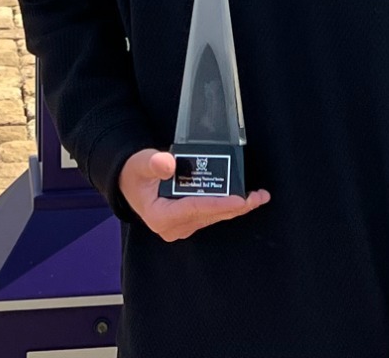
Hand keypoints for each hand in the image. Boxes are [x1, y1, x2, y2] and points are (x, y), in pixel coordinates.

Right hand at [119, 149, 268, 241]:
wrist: (130, 182)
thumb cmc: (135, 173)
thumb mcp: (141, 163)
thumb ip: (153, 163)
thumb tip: (169, 164)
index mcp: (160, 217)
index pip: (195, 209)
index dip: (219, 204)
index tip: (240, 200)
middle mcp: (173, 226)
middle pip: (209, 215)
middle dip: (236, 206)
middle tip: (258, 197)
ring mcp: (182, 226)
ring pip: (214, 216)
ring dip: (236, 207)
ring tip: (258, 197)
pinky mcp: (189, 221)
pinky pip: (211, 213)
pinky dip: (227, 205)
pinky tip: (244, 199)